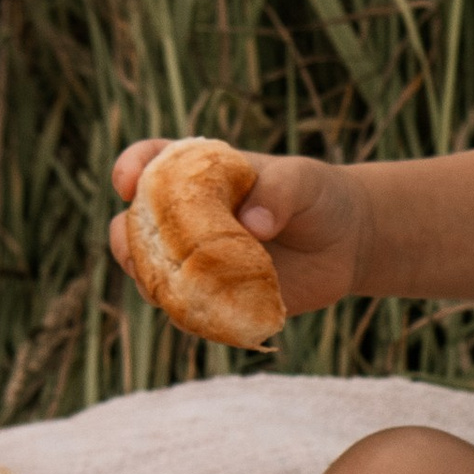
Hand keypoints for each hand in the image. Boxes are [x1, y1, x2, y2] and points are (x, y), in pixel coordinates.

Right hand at [109, 141, 373, 320]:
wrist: (347, 244)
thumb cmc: (318, 197)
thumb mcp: (303, 181)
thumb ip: (277, 193)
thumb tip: (251, 226)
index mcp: (198, 173)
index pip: (150, 161)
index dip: (130, 169)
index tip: (128, 184)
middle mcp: (185, 216)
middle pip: (133, 226)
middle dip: (125, 238)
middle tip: (140, 250)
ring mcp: (196, 259)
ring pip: (150, 273)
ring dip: (150, 281)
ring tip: (171, 287)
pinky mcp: (214, 296)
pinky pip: (185, 308)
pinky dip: (185, 311)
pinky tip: (202, 312)